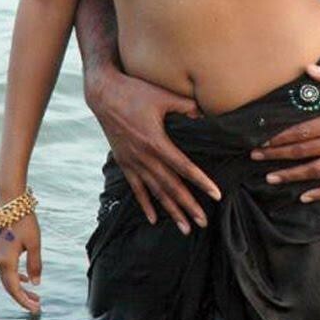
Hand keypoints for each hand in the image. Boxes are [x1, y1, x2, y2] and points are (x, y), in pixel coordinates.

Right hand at [0, 213, 40, 313]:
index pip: (14, 289)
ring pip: (7, 278)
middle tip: (38, 303)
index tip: (36, 308)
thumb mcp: (34, 243)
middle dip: (23, 296)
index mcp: (6, 262)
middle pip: (9, 286)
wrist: (10, 203)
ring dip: (20, 287)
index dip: (24, 300)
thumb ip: (35, 264)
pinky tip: (25, 278)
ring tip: (34, 294)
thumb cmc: (24, 221)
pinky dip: (16, 277)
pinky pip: (6, 270)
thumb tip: (36, 283)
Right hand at [86, 68, 221, 234]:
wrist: (104, 93)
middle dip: (188, 205)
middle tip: (203, 222)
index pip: (183, 167)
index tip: (215, 194)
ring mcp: (132, 161)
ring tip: (184, 228)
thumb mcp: (162, 95)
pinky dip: (145, 204)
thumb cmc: (135, 91)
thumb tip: (204, 114)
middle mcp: (144, 156)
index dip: (201, 182)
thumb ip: (185, 105)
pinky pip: (136, 188)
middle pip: (170, 186)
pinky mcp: (123, 161)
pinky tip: (152, 219)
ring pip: (154, 192)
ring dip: (170, 210)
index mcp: (156, 141)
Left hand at [250, 64, 319, 201]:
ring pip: (316, 171)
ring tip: (271, 178)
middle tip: (256, 157)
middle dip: (277, 155)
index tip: (263, 140)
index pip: (302, 132)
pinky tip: (305, 196)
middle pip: (303, 152)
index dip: (280, 138)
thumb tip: (307, 67)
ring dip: (292, 175)